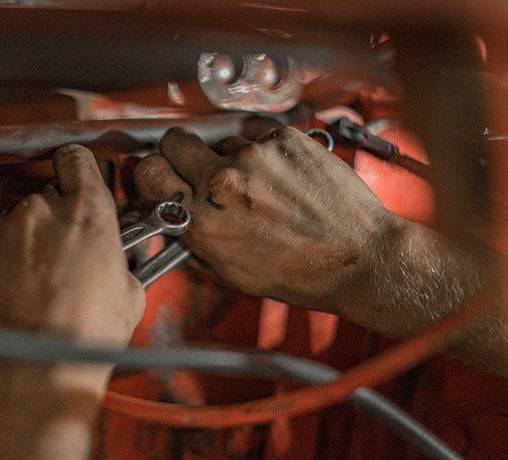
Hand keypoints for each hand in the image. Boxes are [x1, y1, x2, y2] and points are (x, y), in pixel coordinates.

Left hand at [0, 144, 144, 347]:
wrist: (34, 371)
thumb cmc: (81, 339)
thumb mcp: (129, 296)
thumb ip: (119, 263)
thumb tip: (115, 266)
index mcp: (86, 212)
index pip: (77, 161)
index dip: (76, 169)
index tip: (74, 177)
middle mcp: (40, 211)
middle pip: (44, 202)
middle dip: (51, 228)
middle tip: (59, 265)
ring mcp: (0, 230)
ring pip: (11, 229)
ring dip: (19, 250)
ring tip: (31, 291)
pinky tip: (5, 297)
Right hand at [134, 126, 399, 313]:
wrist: (358, 257)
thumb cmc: (302, 272)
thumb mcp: (231, 272)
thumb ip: (195, 240)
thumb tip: (175, 219)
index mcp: (202, 219)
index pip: (148, 171)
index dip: (153, 174)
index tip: (161, 176)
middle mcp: (223, 182)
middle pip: (175, 141)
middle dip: (182, 154)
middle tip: (199, 169)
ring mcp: (255, 155)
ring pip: (224, 142)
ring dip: (234, 160)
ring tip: (263, 189)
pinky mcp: (284, 139)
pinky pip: (260, 138)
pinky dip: (270, 155)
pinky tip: (287, 181)